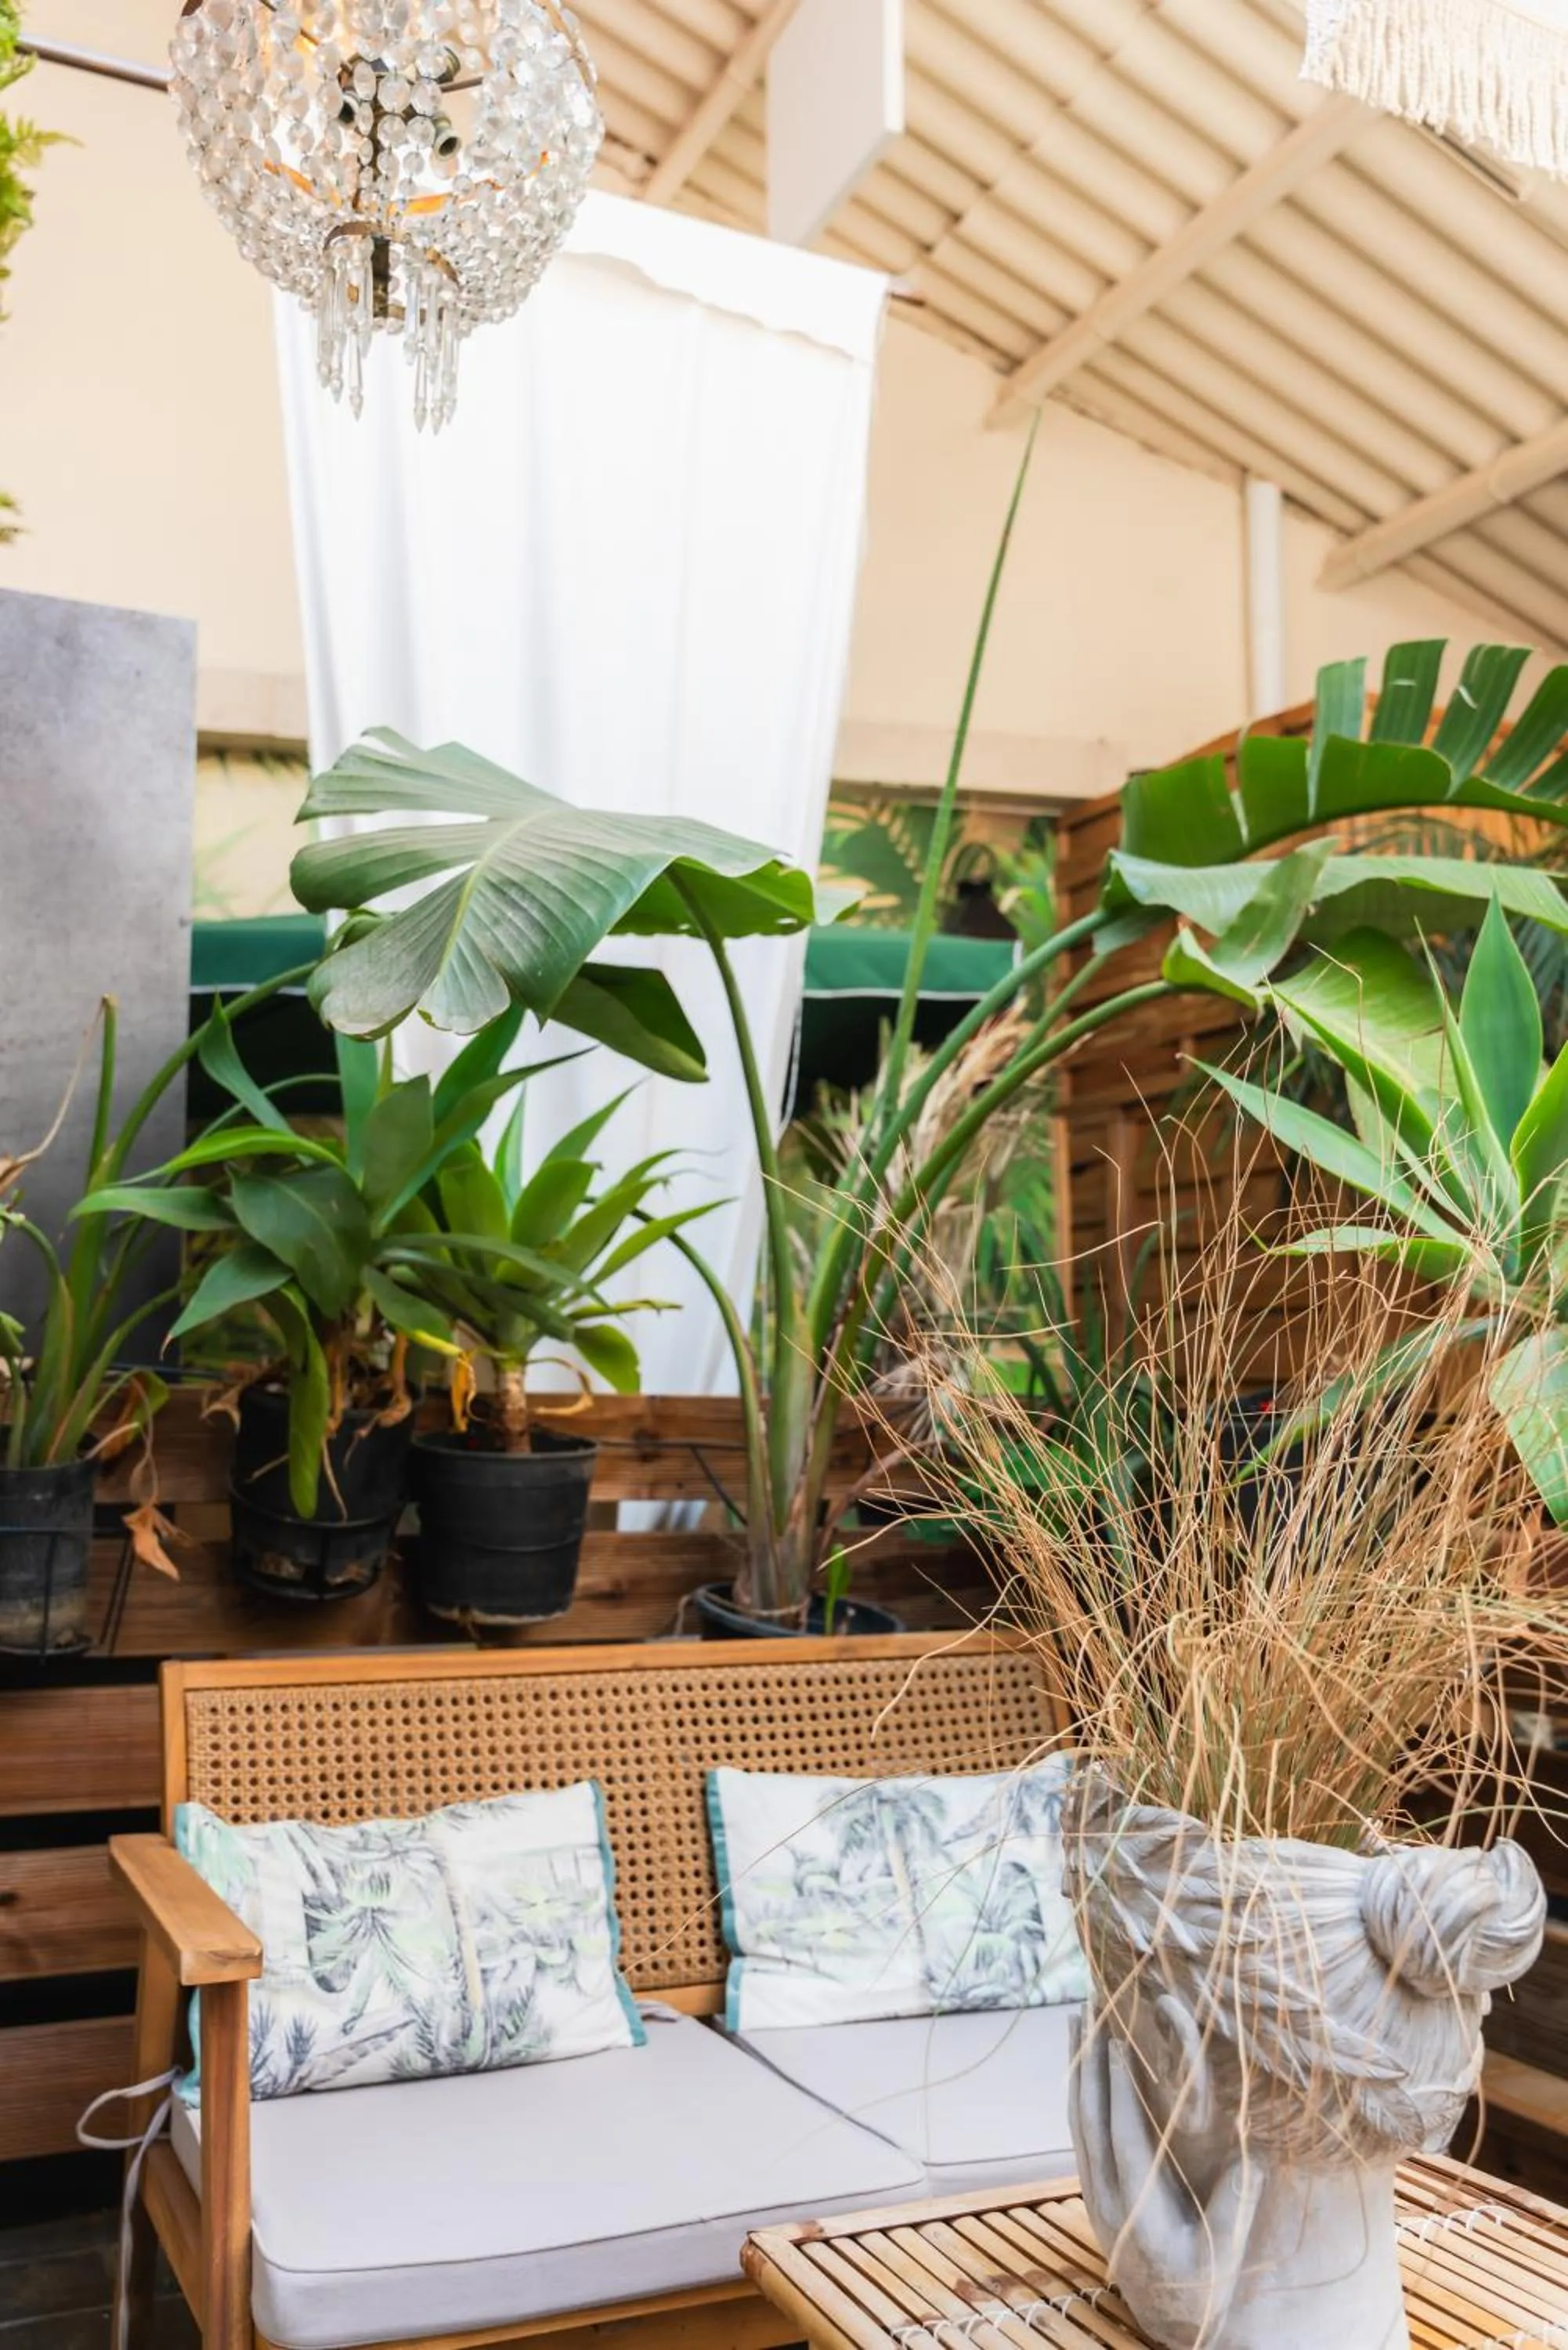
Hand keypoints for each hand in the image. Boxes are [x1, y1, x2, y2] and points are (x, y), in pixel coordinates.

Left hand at [1070, 2008, 1264, 2348]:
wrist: (1166, 2321)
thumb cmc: (1202, 2288)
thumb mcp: (1224, 2254)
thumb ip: (1236, 2206)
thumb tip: (1254, 2154)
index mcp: (1137, 2213)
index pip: (1123, 2140)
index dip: (1121, 2092)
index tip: (1120, 2042)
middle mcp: (1104, 2196)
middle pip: (1089, 2118)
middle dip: (1090, 2060)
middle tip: (1092, 2005)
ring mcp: (1091, 2190)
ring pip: (1077, 2117)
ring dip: (1079, 2065)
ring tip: (1079, 2015)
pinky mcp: (1091, 2185)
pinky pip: (1079, 2127)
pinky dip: (1079, 2086)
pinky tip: (1082, 2058)